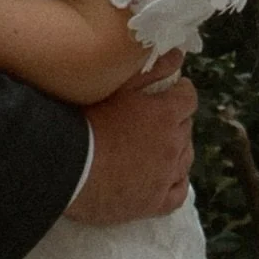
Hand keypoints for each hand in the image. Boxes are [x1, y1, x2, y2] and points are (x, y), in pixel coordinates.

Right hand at [64, 51, 196, 225]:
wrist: (69, 167)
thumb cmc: (89, 120)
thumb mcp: (117, 86)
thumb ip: (151, 68)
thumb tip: (178, 54)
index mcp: (165, 114)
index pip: (188, 98)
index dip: (180, 92)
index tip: (170, 90)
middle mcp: (173, 145)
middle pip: (186, 127)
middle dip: (175, 119)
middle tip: (153, 118)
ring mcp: (166, 177)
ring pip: (186, 159)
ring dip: (177, 148)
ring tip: (157, 146)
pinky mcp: (155, 203)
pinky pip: (179, 192)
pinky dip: (176, 181)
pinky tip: (166, 176)